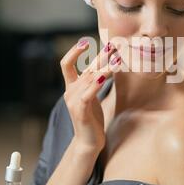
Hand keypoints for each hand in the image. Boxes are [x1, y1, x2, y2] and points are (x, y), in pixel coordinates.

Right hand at [60, 38, 120, 154]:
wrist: (88, 143)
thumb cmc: (92, 119)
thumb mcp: (92, 96)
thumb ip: (94, 81)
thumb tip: (106, 64)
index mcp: (71, 87)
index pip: (66, 64)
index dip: (74, 51)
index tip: (86, 41)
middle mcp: (70, 92)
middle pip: (85, 68)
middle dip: (100, 56)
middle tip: (114, 44)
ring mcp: (73, 101)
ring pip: (88, 78)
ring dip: (104, 67)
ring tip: (117, 59)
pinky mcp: (80, 111)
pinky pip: (88, 94)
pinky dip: (95, 84)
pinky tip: (103, 77)